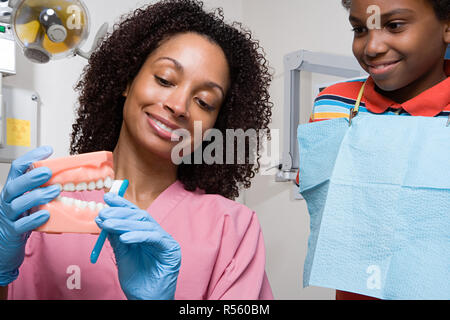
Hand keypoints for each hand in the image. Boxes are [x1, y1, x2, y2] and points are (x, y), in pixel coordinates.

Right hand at [0, 146, 59, 285]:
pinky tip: (46, 214)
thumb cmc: (22, 217)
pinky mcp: (13, 232)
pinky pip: (22, 225)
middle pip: (14, 186)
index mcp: (14, 188)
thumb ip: (42, 187)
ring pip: (17, 204)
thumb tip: (66, 175)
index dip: (31, 157)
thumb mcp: (30, 198)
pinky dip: (34, 219)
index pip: (18, 168)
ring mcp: (9, 217)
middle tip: (48, 172)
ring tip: (54, 191)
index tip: (48, 150)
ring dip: (36, 196)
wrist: (7, 243)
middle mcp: (8, 200)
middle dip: (31, 177)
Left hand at [96, 193, 180, 299]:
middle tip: (104, 212)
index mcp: (146, 234)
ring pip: (146, 224)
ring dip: (125, 223)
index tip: (107, 197)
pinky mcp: (171, 249)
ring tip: (108, 224)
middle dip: (121, 212)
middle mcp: (157, 234)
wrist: (146, 300)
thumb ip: (116, 238)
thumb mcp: (122, 255)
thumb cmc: (137, 280)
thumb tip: (104, 219)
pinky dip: (139, 235)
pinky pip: (155, 237)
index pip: (134, 215)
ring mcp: (165, 241)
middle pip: (140, 216)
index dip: (122, 204)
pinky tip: (125, 238)